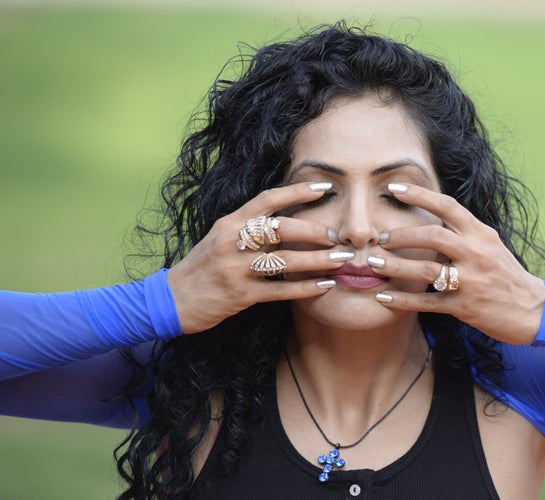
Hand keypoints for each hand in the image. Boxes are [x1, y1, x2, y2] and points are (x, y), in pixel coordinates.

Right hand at [167, 182, 347, 333]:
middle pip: (281, 229)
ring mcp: (236, 268)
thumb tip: (287, 220)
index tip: (324, 188)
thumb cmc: (202, 267)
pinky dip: (305, 288)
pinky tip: (325, 286)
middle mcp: (232, 241)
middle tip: (337, 235)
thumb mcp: (220, 238)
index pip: (268, 200)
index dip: (297, 191)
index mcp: (230, 222)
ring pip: (285, 261)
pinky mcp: (240, 294)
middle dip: (315, 231)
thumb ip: (248, 227)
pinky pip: (280, 291)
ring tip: (341, 260)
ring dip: (318, 261)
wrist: (171, 299)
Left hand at [370, 184, 544, 344]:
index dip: (419, 194)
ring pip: (427, 270)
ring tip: (373, 264)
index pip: (448, 206)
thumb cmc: (506, 274)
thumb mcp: (490, 244)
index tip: (394, 187)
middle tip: (380, 238)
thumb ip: (463, 230)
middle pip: (433, 236)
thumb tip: (433, 214)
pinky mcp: (465, 307)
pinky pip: (427, 302)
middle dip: (401, 235)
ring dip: (396, 267)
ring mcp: (471, 281)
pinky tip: (383, 297)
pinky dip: (403, 300)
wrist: (533, 309)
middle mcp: (476, 253)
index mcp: (480, 234)